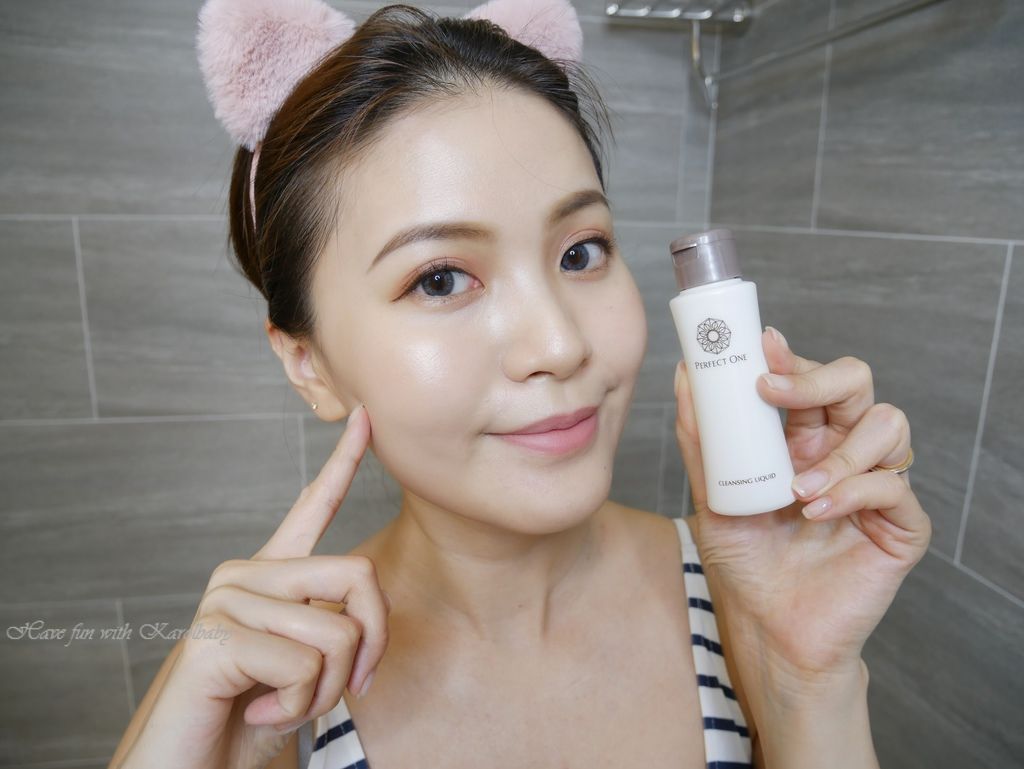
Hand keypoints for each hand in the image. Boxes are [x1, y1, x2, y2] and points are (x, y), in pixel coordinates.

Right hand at [126, 404, 388, 767]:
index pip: (312, 506)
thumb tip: (368, 613)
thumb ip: (333, 627)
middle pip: (359, 574)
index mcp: (272, 578)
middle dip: (372, 644)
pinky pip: (304, 664)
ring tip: (283, 708)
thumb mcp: (309, 668)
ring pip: (338, 631)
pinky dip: (296, 706)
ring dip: (327, 690)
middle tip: (349, 690)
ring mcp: (226, 601)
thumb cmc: (249, 721)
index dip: (343, 462)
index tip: (365, 418)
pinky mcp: (214, 636)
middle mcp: (246, 575)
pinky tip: (256, 714)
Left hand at [673, 327, 931, 690]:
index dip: (792, 357)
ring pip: (887, 424)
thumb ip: (701, 440)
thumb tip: (683, 376)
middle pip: (856, 384)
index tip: (761, 345)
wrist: (769, 630)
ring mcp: (873, 486)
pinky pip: (894, 486)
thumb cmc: (745, 563)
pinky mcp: (900, 526)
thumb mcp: (712, 496)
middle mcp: (841, 453)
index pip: (811, 379)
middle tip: (771, 391)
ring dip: (838, 450)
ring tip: (796, 489)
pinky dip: (853, 492)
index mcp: (802, 439)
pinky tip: (816, 512)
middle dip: (817, 378)